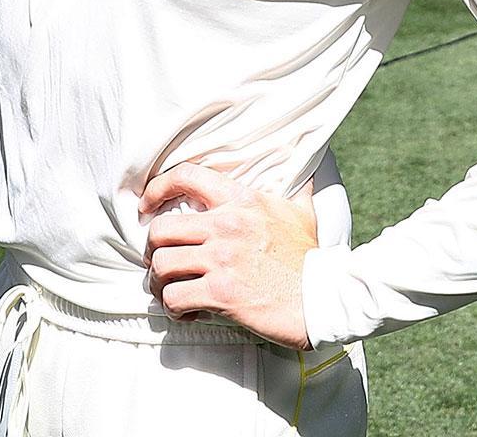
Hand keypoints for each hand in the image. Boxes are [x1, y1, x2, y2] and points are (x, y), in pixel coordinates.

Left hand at [140, 163, 317, 348]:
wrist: (330, 298)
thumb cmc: (312, 257)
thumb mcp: (301, 211)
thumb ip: (296, 187)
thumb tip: (309, 164)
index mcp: (241, 200)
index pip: (185, 176)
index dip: (156, 189)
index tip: (146, 206)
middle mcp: (227, 225)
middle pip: (160, 229)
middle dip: (153, 249)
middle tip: (161, 262)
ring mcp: (223, 259)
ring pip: (161, 264)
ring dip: (159, 282)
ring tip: (170, 290)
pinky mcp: (223, 292)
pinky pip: (176, 297)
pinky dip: (175, 307)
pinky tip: (188, 311)